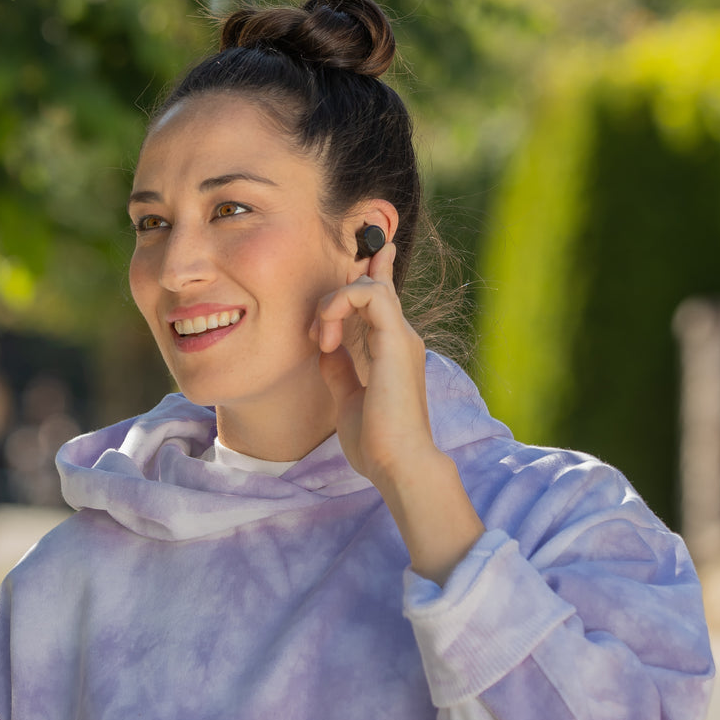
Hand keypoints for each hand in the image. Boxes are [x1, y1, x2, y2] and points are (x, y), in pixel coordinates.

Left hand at [309, 241, 484, 582]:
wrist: (399, 463)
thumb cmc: (376, 441)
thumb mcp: (348, 398)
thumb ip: (339, 370)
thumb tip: (325, 348)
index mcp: (390, 350)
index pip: (381, 299)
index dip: (370, 272)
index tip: (363, 255)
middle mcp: (400, 338)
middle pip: (375, 285)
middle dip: (341, 286)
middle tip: (318, 333)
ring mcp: (401, 337)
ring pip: (369, 286)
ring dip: (334, 304)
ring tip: (322, 339)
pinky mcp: (397, 340)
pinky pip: (369, 295)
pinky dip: (340, 305)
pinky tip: (327, 337)